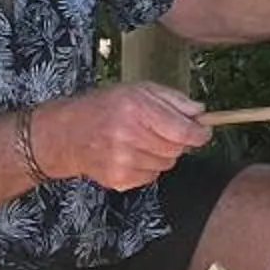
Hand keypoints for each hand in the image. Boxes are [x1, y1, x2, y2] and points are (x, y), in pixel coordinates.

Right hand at [36, 82, 211, 190]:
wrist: (68, 134)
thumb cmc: (104, 107)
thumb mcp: (138, 90)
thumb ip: (173, 100)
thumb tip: (200, 112)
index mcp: (136, 109)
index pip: (183, 131)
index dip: (199, 133)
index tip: (202, 131)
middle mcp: (129, 136)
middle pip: (178, 149)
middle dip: (177, 141)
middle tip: (161, 131)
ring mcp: (124, 161)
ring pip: (167, 164)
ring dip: (162, 153)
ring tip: (141, 140)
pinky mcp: (120, 179)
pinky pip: (152, 175)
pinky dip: (148, 166)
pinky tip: (131, 153)